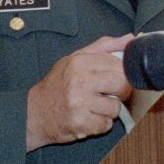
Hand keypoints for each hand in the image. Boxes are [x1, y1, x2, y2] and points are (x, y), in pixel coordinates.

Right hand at [25, 34, 134, 151]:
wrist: (34, 113)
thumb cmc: (57, 85)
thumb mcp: (73, 59)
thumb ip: (102, 47)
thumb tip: (129, 38)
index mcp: (79, 62)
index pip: (117, 63)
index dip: (121, 72)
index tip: (114, 78)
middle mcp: (79, 81)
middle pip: (121, 84)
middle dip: (121, 91)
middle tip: (110, 94)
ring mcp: (79, 103)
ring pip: (115, 108)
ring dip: (108, 111)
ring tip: (94, 107)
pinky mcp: (80, 124)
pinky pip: (106, 125)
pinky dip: (100, 125)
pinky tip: (88, 119)